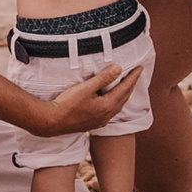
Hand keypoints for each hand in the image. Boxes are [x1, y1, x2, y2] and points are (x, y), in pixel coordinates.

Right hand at [25, 61, 142, 136]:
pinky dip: (115, 102)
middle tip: (136, 73)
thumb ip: (103, 78)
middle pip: (124, 97)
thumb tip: (119, 68)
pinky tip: (112, 100)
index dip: (133, 77)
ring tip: (127, 84)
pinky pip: (110, 111)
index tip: (140, 67)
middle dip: (131, 84)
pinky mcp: (93, 123)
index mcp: (107, 106)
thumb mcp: (86, 88)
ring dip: (124, 94)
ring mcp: (100, 121)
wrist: (50, 122)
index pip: (125, 88)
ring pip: (117, 105)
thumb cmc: (67, 104)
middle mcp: (106, 115)